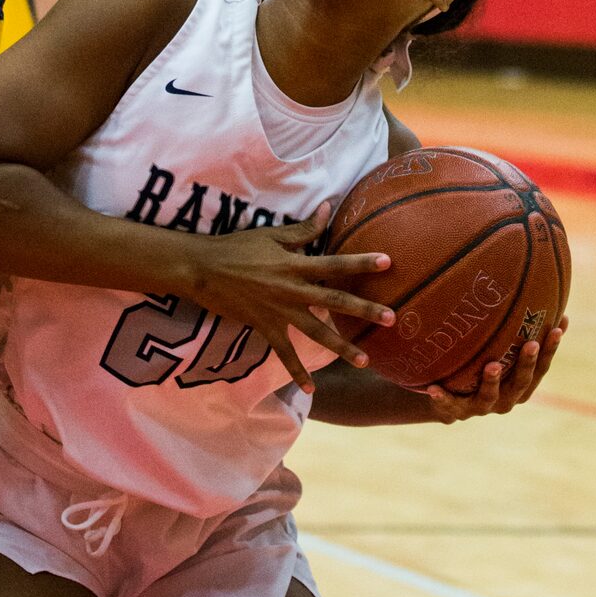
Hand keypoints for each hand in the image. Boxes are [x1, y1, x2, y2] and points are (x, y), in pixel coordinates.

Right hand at [184, 202, 393, 393]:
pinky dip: (297, 371)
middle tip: (391, 318)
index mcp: (295, 264)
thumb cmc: (238, 247)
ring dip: (342, 347)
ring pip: (317, 332)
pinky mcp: (265, 328)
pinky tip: (311, 387)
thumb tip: (328, 208)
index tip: (388, 261)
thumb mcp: (271, 234)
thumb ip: (303, 230)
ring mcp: (279, 312)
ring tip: (365, 361)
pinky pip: (284, 353)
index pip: (335, 263)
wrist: (204, 270)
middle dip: (364, 310)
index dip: (361, 262)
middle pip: (334, 301)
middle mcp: (292, 290)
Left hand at [426, 316, 567, 423]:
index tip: (556, 329)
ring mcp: (481, 407)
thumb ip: (520, 330)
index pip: (540, 368)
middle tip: (531, 344)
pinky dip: (443, 398)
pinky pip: (450, 405)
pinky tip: (433, 388)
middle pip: (521, 384)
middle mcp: (505, 399)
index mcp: (519, 385)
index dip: (550, 351)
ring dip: (492, 382)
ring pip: (490, 397)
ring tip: (492, 365)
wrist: (447, 399)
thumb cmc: (480, 366)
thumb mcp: (500, 349)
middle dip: (526, 364)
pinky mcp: (456, 411)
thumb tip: (546, 300)